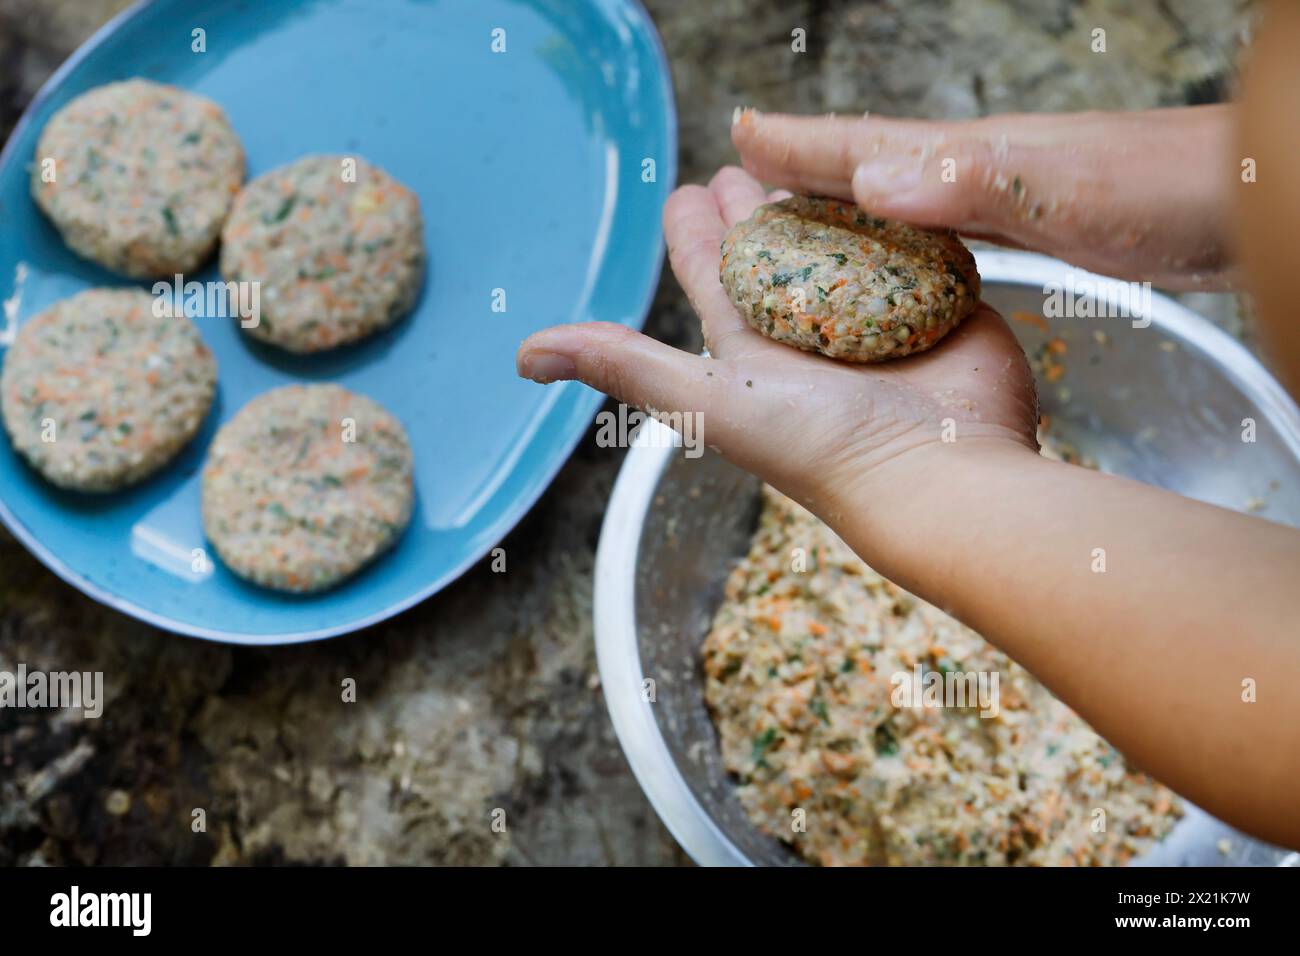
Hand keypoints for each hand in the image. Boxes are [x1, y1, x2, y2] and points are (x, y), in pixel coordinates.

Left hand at [516, 167, 1038, 527]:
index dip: (694, 231)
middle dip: (755, 207)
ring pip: (843, 243)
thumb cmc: (820, 445)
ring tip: (810, 164)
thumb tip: (522, 356)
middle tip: (744, 163)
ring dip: (824, 205)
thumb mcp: (705, 398)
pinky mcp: (937, 303)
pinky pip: (912, 248)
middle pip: (774, 251)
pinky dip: (900, 221)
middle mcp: (807, 327)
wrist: (938, 473)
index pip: (713, 271)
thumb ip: (623, 363)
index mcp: (749, 345)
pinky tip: (892, 193)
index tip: (685, 190)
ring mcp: (875, 314)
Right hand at [732, 106, 1235, 290]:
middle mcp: (978, 169)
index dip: (801, 144)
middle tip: (748, 167)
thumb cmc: (1172, 192)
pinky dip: (906, 233)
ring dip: (848, 200)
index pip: (867, 145)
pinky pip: (945, 227)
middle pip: (873, 163)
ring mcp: (1008, 193)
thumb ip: (971, 185)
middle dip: (807, 164)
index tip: (741, 132)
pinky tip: (902, 251)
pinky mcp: (1038, 224)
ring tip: (803, 210)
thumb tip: (868, 181)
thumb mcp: (1069, 192)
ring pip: (904, 196)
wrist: (1249, 199)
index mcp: (972, 159)